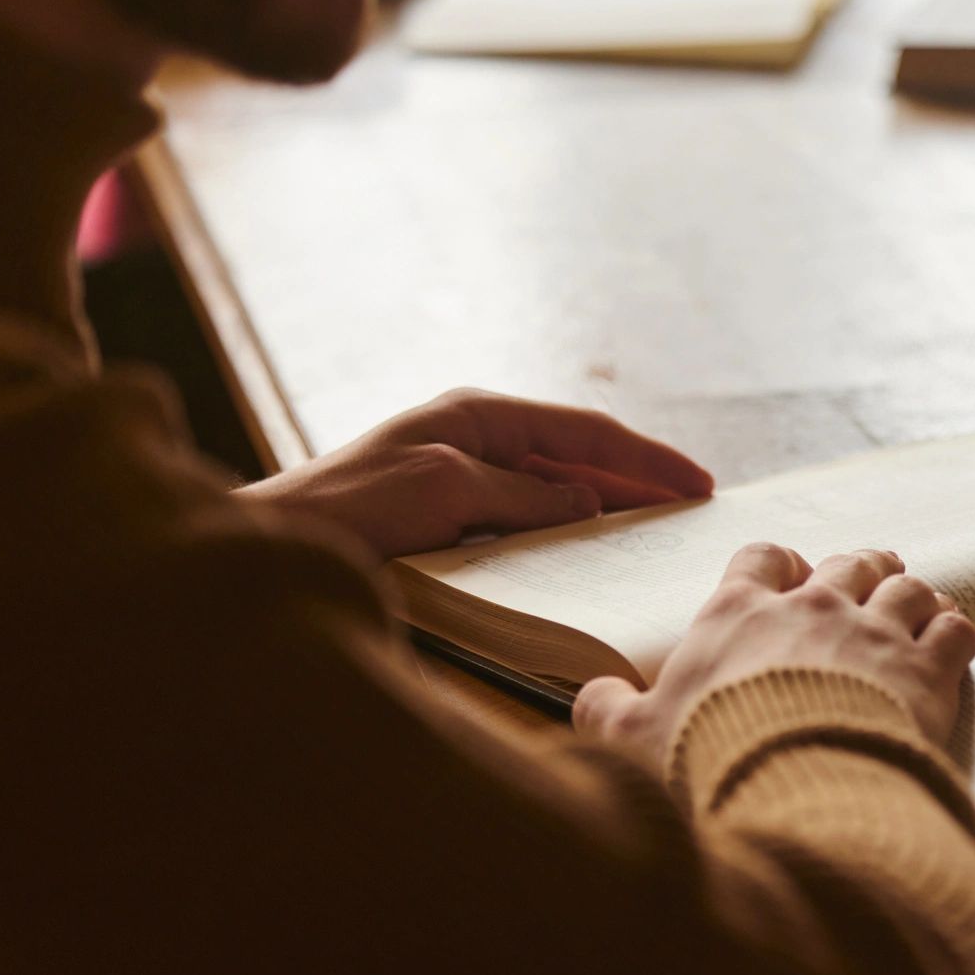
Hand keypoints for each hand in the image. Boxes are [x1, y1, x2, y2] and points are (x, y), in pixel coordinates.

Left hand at [237, 388, 712, 560]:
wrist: (276, 547)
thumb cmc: (349, 506)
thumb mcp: (445, 489)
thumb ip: (522, 495)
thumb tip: (588, 505)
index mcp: (478, 415)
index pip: (585, 432)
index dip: (646, 459)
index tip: (698, 485)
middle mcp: (476, 441)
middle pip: (578, 461)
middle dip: (637, 483)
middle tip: (692, 514)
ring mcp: (463, 481)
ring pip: (556, 495)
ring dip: (607, 512)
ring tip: (657, 536)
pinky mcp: (450, 522)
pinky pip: (527, 526)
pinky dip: (566, 538)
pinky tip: (591, 559)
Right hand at [575, 544, 974, 778]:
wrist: (792, 793)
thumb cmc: (708, 762)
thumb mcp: (632, 740)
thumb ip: (608, 710)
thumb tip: (593, 695)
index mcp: (739, 613)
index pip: (760, 558)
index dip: (777, 565)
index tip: (788, 577)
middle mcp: (813, 608)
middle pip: (847, 563)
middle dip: (859, 567)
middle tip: (867, 579)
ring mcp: (875, 632)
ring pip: (907, 586)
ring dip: (912, 593)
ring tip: (918, 603)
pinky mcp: (927, 669)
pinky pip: (954, 628)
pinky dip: (956, 628)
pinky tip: (954, 638)